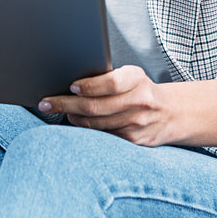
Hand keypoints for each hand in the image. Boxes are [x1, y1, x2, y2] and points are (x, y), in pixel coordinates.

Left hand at [38, 65, 180, 146]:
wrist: (170, 113)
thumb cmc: (142, 90)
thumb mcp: (131, 76)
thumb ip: (109, 78)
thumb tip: (72, 83)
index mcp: (137, 80)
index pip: (110, 83)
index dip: (89, 86)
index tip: (71, 86)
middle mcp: (139, 102)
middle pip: (96, 106)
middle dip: (66, 104)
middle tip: (46, 103)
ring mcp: (136, 124)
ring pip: (95, 124)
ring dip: (72, 118)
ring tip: (58, 111)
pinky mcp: (134, 141)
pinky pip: (102, 136)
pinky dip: (85, 130)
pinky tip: (75, 123)